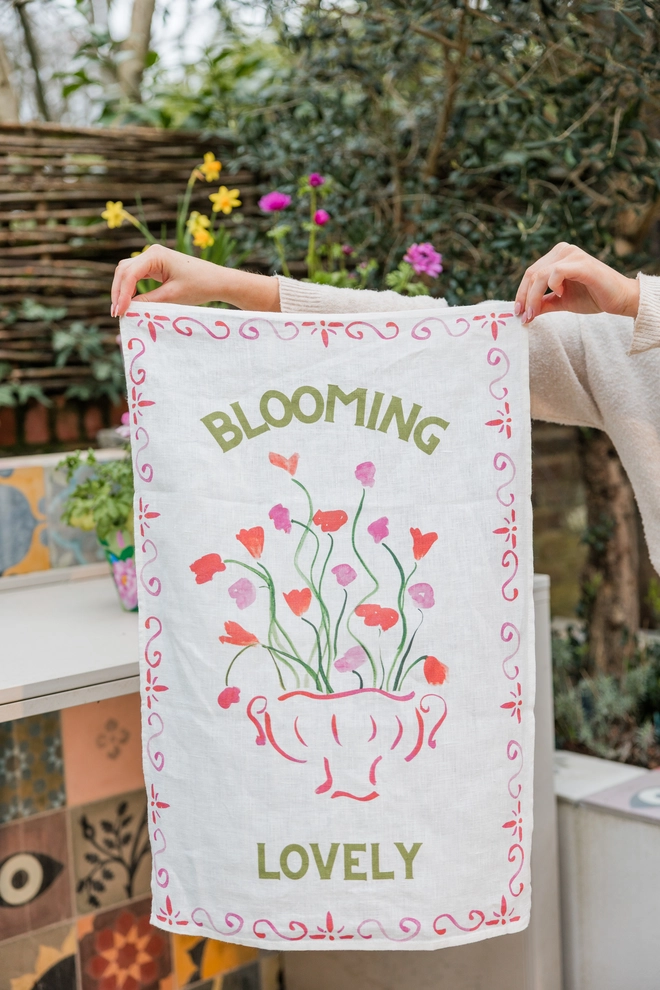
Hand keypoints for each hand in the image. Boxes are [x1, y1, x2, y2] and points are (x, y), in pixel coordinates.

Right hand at [110, 244, 279, 315]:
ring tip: (120, 311)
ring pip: (127, 273)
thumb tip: (128, 310)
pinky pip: (137, 276)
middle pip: (124, 271)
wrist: (218, 281)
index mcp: (155, 255)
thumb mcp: (172, 297)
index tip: (119, 312)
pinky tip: (129, 303)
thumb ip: (148, 302)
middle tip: (116, 314)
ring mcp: (153, 258)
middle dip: (118, 292)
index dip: (121, 294)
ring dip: (121, 290)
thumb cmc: (199, 285)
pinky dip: (130, 289)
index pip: (130, 274)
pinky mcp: (156, 266)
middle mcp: (151, 253)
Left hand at [515, 242, 639, 322]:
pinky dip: (552, 286)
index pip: (531, 273)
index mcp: (557, 256)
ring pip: (540, 274)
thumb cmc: (592, 297)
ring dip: (533, 297)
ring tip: (534, 314)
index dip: (521, 294)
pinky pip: (556, 272)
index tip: (519, 313)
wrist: (619, 299)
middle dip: (525, 297)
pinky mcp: (582, 263)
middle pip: (532, 273)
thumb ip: (543, 304)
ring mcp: (573, 254)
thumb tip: (523, 314)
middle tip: (524, 316)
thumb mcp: (560, 302)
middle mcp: (563, 250)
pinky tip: (558, 295)